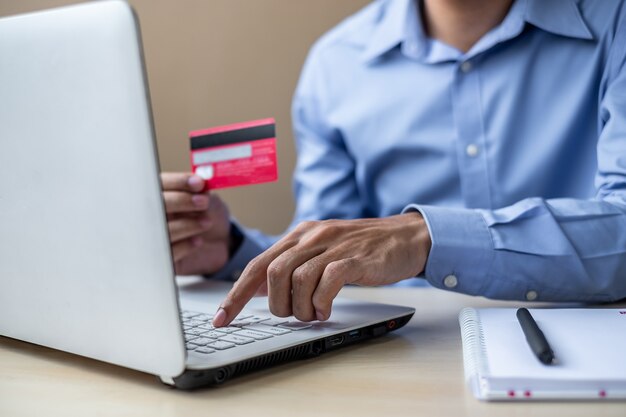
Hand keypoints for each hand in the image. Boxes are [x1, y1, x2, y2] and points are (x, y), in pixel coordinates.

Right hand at [161, 172, 230, 274]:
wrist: (219, 242)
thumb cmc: (210, 213)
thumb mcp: (209, 199)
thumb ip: (202, 191)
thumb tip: (198, 183)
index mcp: (160, 194)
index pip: (159, 183)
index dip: (178, 182)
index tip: (198, 183)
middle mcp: (151, 214)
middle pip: (155, 205)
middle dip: (181, 201)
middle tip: (203, 202)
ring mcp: (154, 236)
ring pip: (162, 230)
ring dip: (187, 224)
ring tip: (207, 222)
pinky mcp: (162, 259)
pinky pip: (168, 252)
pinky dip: (185, 245)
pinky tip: (198, 241)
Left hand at [213, 212, 430, 325]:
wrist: (407, 236)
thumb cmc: (363, 248)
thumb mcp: (323, 248)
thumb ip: (296, 263)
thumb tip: (264, 291)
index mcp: (300, 234)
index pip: (258, 264)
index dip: (236, 294)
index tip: (222, 318)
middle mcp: (312, 236)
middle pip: (272, 273)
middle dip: (275, 304)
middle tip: (293, 314)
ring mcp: (334, 245)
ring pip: (296, 279)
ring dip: (300, 307)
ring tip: (314, 314)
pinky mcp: (355, 258)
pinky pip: (326, 281)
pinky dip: (321, 302)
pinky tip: (327, 309)